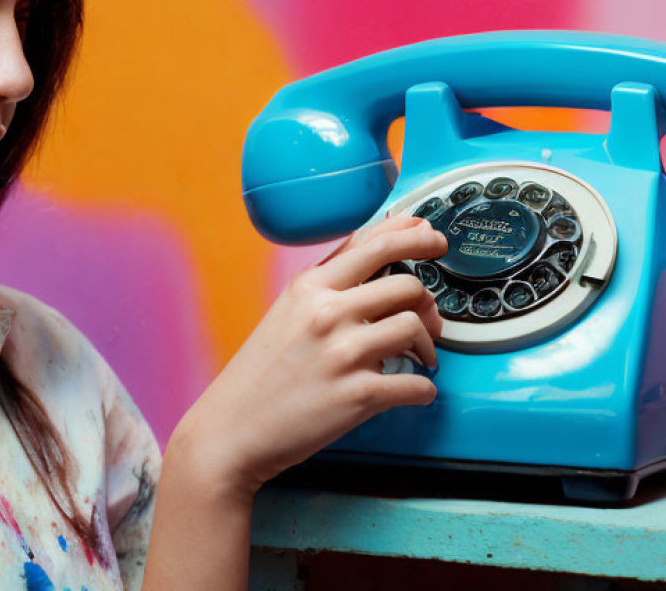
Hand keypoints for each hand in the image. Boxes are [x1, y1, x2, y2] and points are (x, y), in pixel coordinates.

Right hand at [168, 215, 446, 499]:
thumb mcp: (287, 311)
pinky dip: (424, 389)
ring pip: (416, 328)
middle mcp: (327, 312)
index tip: (433, 238)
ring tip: (420, 358)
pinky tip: (413, 390)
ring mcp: (343, 353)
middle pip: (408, 284)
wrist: (232, 429)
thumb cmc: (261, 373)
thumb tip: (379, 261)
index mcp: (310, 287)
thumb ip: (329, 284)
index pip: (375, 243)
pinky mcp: (357, 395)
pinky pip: (416, 384)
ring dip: (429, 346)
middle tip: (430, 317)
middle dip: (429, 301)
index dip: (415, 235)